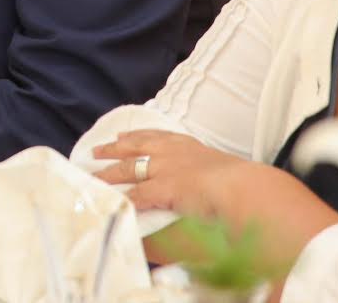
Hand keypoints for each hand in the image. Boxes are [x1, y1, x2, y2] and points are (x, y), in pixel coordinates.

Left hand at [91, 130, 263, 220]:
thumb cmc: (243, 184)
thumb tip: (210, 188)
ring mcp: (165, 169)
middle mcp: (172, 153)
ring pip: (127, 169)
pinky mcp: (162, 188)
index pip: (156, 136)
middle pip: (134, 147)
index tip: (122, 135)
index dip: (137, 136)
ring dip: (108, 173)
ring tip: (92, 176)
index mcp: (188, 146)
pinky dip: (121, 199)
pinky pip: (134, 195)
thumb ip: (211, 177)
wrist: (245, 187)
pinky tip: (110, 202)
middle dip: (114, 148)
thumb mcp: (224, 172)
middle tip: (97, 150)